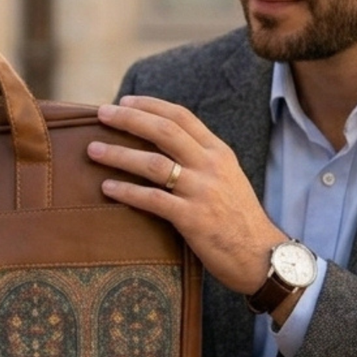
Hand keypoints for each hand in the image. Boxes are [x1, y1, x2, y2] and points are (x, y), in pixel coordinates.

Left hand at [88, 96, 284, 293]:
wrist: (263, 256)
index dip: (150, 105)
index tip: (125, 100)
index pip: (181, 116)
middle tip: (101, 114)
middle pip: (163, 131)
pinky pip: (152, 199)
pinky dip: (126, 191)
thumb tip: (163, 145)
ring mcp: (202, 191)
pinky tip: (107, 187)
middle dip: (128, 119)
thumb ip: (200, 160)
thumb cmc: (238, 218)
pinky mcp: (192, 219)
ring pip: (152, 163)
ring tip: (93, 150)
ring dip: (118, 154)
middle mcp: (210, 166)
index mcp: (218, 152)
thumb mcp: (226, 178)